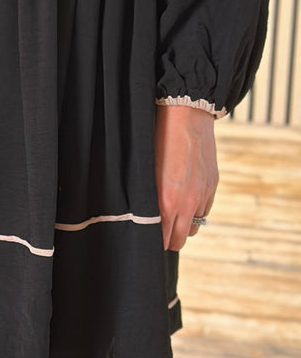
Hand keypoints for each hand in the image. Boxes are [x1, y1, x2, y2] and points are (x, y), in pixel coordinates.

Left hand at [154, 104, 217, 250]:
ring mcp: (203, 195)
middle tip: (158, 235)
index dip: (154, 242)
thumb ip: (148, 197)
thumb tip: (144, 215)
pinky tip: (185, 204)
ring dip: (183, 226)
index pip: (164, 238)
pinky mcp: (212, 186)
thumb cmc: (158, 139)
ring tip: (171, 219)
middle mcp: (189, 203)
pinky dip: (195, 212)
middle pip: (180, 239)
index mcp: (168, 201)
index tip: (146, 240)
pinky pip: (204, 211)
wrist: (186, 115)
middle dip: (169, 240)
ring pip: (194, 227)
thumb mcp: (146, 170)